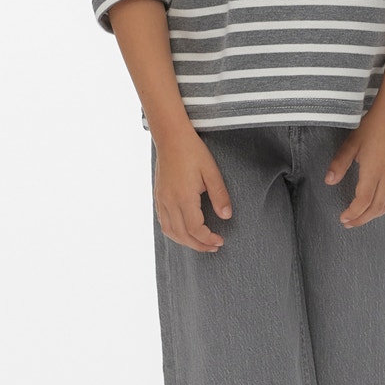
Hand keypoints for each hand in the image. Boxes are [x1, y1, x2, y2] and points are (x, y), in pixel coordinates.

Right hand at [153, 128, 232, 252]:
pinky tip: (185, 231)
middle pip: (182, 235)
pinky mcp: (158, 196)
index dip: (208, 239)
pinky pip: (163, 222)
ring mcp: (161, 200)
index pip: (195, 229)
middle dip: (198, 245)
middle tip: (214, 247)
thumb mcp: (211, 171)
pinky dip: (174, 232)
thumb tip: (226, 216)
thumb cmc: (193, 151)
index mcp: (184, 197)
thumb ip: (220, 195)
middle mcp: (170, 201)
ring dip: (185, 241)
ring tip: (200, 243)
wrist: (170, 137)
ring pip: (170, 231)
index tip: (220, 240)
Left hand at [323, 106, 384, 228]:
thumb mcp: (351, 143)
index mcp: (373, 170)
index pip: (363, 201)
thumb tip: (328, 181)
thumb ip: (339, 164)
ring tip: (363, 216)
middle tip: (349, 223)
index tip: (343, 218)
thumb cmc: (372, 125)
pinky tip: (382, 206)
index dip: (353, 213)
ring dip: (375, 214)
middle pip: (376, 207)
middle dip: (362, 218)